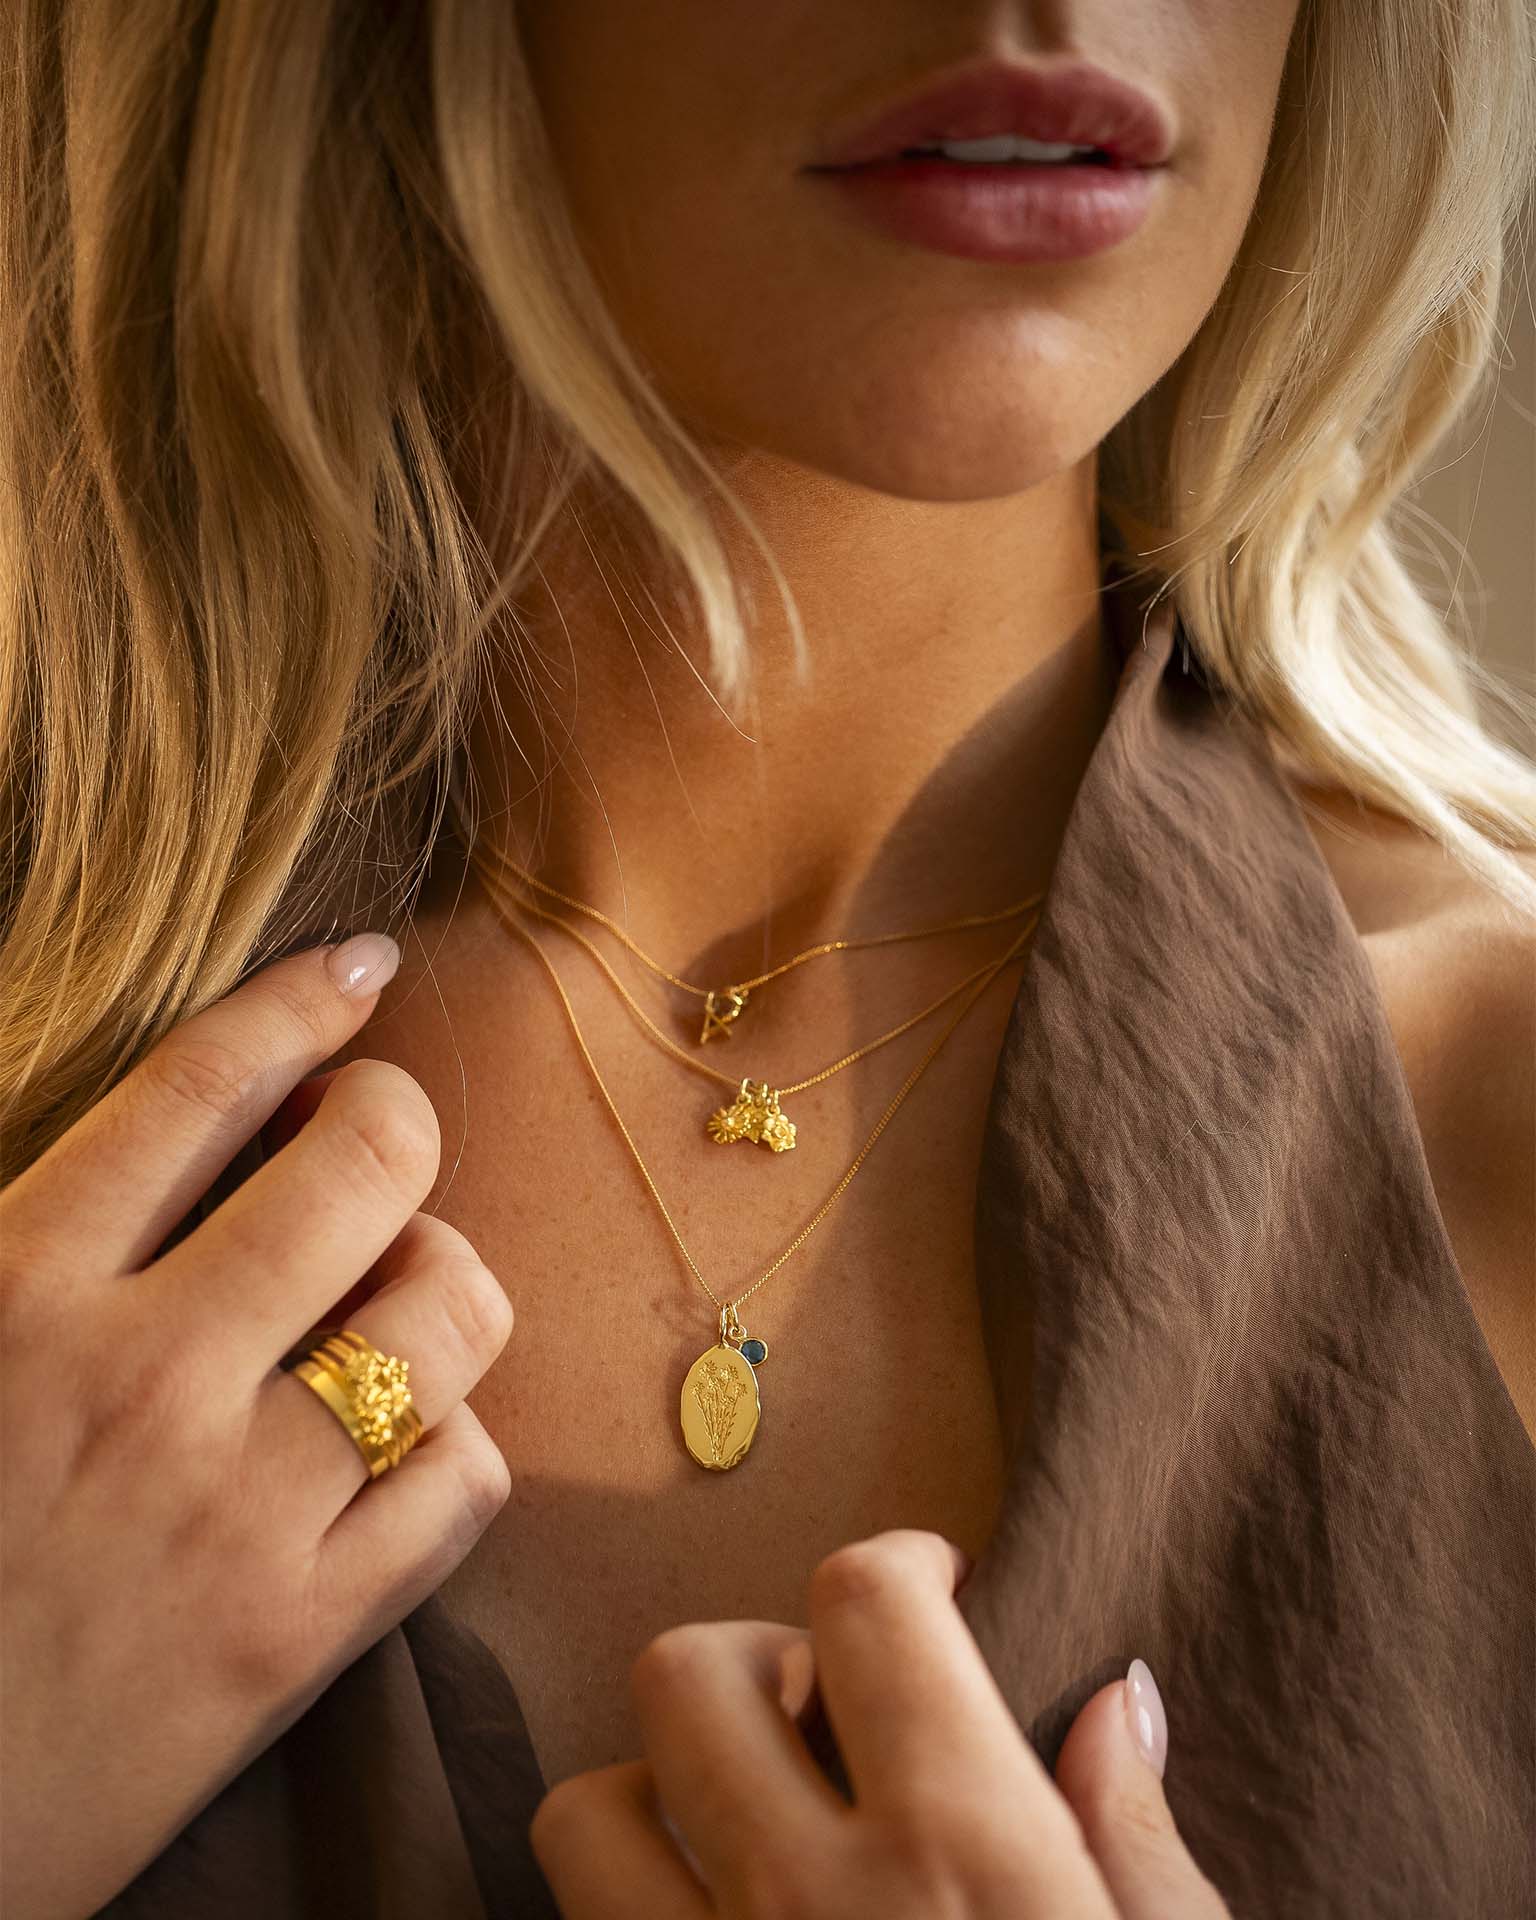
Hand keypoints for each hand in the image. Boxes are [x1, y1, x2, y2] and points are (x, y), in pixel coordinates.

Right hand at [0, 936, 515, 1919]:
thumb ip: (37, 1247)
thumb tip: (174, 1142)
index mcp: (12, 1297)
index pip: (195, 1088)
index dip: (297, 1003)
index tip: (355, 969)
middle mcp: (139, 1382)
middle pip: (367, 1167)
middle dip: (392, 1123)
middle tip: (367, 1148)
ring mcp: (238, 1512)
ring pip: (449, 1310)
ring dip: (440, 1279)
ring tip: (391, 1298)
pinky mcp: (302, 1636)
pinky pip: (466, 1475)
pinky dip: (453, 1441)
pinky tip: (401, 1445)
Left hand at [529, 1528, 1227, 1917]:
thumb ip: (1140, 1845)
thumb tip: (1118, 1699)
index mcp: (964, 1850)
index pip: (866, 1604)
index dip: (896, 1563)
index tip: (927, 1581)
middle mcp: (809, 1903)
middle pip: (688, 1670)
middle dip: (756, 1655)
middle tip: (825, 1704)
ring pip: (585, 1812)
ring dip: (656, 1789)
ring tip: (741, 1823)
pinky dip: (624, 1906)